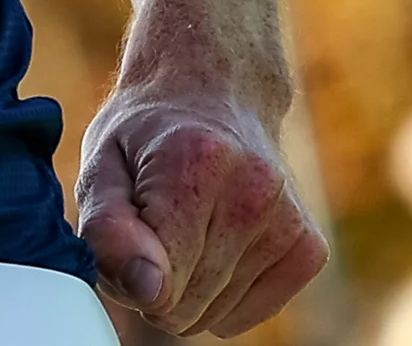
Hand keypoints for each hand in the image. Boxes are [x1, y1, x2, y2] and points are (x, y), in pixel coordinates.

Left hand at [77, 84, 327, 336]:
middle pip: (185, 305)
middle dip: (154, 285)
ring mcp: (288, 222)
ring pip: (215, 317)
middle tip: (149, 230)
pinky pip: (250, 315)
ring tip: (182, 232)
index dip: (126, 272)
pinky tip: (215, 246)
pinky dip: (223, 297)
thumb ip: (108, 229)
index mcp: (196, 164)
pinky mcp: (309, 249)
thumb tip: (147, 290)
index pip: (159, 282)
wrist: (216, 94)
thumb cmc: (147, 135)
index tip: (124, 234)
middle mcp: (254, 193)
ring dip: (187, 291)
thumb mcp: (102, 165)